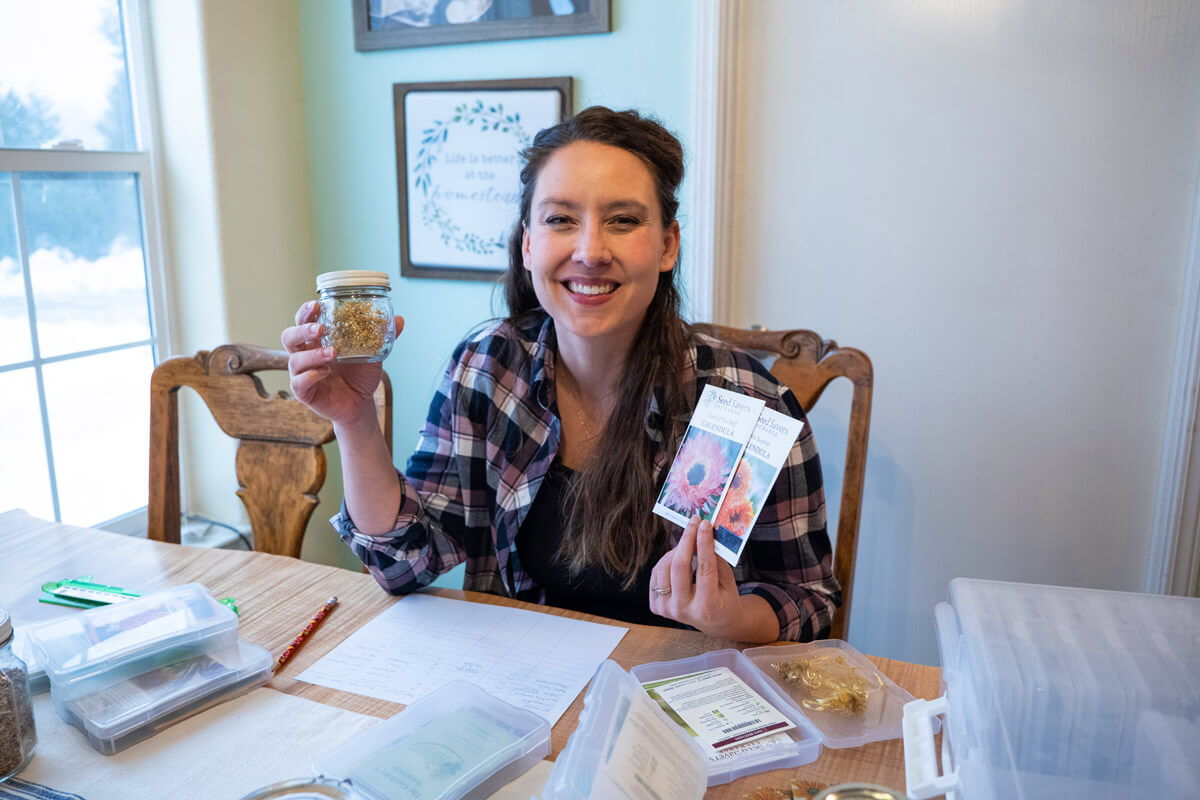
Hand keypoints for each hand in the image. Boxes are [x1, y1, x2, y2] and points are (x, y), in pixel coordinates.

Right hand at [281, 301, 404, 426]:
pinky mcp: (304, 392)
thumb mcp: (373, 353)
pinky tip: (325, 372)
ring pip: (294, 360)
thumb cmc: (360, 374)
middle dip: (302, 329)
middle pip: (289, 336)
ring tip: (332, 352)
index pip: (302, 321)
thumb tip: (399, 319)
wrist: (361, 403)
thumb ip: (382, 336)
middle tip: (320, 328)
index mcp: (317, 340)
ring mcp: (302, 373)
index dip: (305, 312)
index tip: (316, 304)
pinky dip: (311, 376)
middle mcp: (305, 354)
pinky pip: (298, 383)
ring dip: (312, 354)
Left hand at [649, 516, 742, 636]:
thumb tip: (704, 531)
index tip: (705, 524)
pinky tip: (678, 556)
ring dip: (677, 549)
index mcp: (707, 607)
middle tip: (694, 522)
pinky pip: (656, 573)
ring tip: (689, 543)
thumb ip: (717, 559)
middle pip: (679, 567)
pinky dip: (667, 560)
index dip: (704, 543)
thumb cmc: (724, 599)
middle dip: (687, 539)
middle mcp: (684, 611)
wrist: (715, 622)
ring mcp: (668, 610)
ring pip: (664, 567)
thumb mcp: (728, 581)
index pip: (704, 568)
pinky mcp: (656, 607)